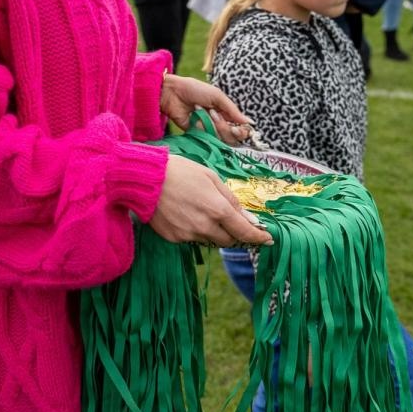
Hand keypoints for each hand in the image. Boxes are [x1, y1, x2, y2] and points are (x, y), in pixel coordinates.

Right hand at [149, 154, 273, 247]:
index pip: (245, 231)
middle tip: (232, 222)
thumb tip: (248, 218)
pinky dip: (195, 230)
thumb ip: (231, 199)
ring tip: (201, 210)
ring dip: (214, 231)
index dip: (258, 237)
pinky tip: (186, 213)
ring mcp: (188, 235)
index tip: (268, 239)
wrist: (144, 178)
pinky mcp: (174, 238)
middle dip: (234, 233)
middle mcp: (205, 226)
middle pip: (229, 240)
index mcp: (218, 209)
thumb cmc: (180, 171)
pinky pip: (192, 239)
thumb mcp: (210, 177)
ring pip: (210, 240)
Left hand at [161, 74, 251, 143]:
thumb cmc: (195, 90)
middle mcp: (218, 124)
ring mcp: (207, 130)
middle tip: (214, 114)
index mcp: (226, 113)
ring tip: (204, 113)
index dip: (242, 131)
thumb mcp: (217, 96)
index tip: (239, 128)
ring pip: (219, 139)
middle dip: (225, 127)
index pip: (240, 129)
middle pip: (231, 137)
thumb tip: (250, 123)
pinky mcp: (196, 135)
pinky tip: (195, 118)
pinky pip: (205, 138)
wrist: (173, 93)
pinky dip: (203, 128)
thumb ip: (233, 110)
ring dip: (213, 126)